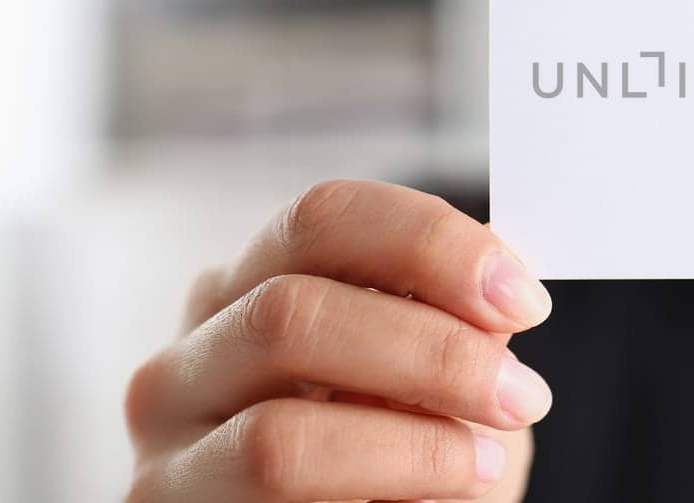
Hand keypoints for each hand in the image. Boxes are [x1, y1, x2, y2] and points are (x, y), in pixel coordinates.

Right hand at [124, 180, 551, 501]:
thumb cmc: (404, 472)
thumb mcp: (438, 388)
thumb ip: (454, 326)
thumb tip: (494, 271)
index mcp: (251, 290)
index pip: (323, 218)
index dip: (431, 245)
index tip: (523, 299)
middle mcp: (188, 359)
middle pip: (291, 311)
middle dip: (431, 351)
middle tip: (522, 395)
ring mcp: (169, 453)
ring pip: (278, 437)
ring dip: (412, 449)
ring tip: (485, 465)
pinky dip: (379, 496)